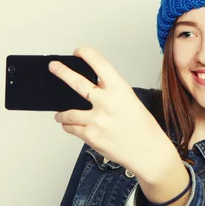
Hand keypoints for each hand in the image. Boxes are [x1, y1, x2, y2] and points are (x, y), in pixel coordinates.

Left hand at [50, 46, 177, 181]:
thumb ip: (112, 93)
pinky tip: (73, 127)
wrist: (150, 153)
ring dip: (62, 113)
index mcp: (121, 90)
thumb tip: (94, 86)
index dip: (85, 53)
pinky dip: (70, 127)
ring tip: (61, 114)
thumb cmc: (145, 130)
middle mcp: (107, 102)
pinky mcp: (91, 135)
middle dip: (62, 72)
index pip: (98, 63)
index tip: (79, 52)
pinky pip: (71, 128)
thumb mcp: (132, 103)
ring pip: (68, 112)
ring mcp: (97, 119)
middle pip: (76, 82)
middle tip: (54, 67)